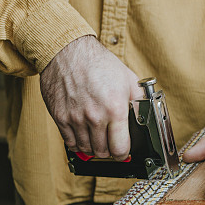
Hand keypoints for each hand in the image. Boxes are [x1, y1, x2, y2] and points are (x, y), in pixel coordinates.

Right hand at [39, 35, 141, 158]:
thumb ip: (139, 102)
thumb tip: (144, 120)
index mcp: (115, 109)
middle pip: (102, 152)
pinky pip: (69, 142)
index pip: (120, 149)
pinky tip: (83, 134)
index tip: (123, 151)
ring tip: (97, 137)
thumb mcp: (128, 79)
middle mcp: (95, 116)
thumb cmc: (98, 63)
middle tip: (110, 142)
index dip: (123, 154)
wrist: (67, 51)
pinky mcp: (60, 117)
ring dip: (93, 147)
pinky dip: (77, 142)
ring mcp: (75, 118)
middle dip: (109, 150)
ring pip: (86, 149)